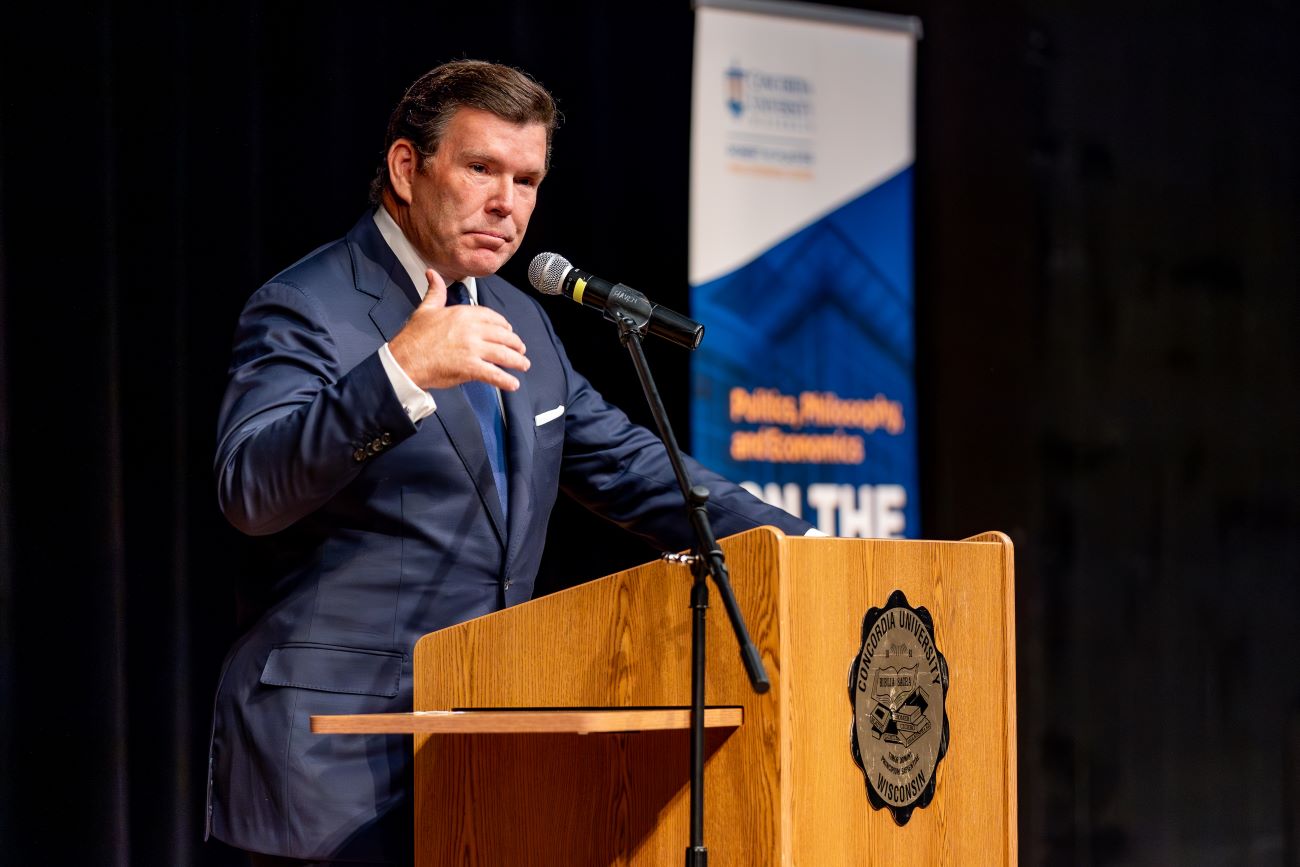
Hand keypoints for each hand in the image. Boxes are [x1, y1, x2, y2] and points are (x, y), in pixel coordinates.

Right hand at [388, 269, 529, 390]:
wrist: (404, 360)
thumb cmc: (413, 337)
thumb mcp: (426, 309)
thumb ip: (435, 291)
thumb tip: (432, 273)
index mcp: (463, 314)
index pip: (493, 318)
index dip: (504, 326)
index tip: (508, 331)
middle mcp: (472, 330)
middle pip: (503, 336)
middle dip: (515, 344)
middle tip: (521, 350)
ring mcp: (472, 349)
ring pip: (503, 354)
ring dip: (517, 361)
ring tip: (523, 365)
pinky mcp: (470, 367)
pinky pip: (494, 374)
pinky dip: (506, 380)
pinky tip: (512, 384)